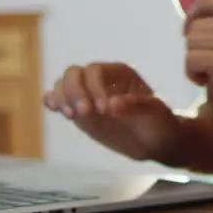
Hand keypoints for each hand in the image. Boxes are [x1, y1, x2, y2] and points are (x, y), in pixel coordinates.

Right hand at [43, 62, 179, 160]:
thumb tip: (111, 105)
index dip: (93, 87)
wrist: (155, 141)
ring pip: (63, 85)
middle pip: (74, 73)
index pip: (94, 70)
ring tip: (72, 116)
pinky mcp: (81, 111)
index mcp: (120, 73)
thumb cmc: (159, 122)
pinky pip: (59, 100)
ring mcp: (88, 95)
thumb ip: (135, 106)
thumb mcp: (155, 112)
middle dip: (73, 91)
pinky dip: (53, 101)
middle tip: (83, 114)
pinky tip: (55, 109)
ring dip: (61, 98)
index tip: (104, 110)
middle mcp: (101, 80)